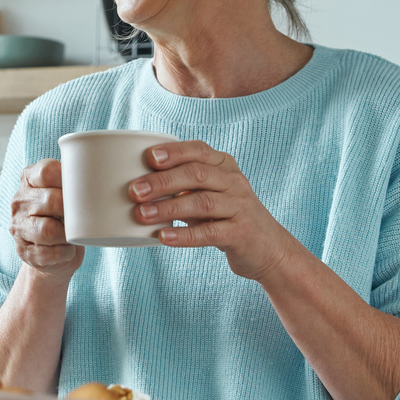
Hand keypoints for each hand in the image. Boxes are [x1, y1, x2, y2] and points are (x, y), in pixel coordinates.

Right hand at [8, 159, 82, 283]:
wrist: (51, 253)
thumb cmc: (63, 217)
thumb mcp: (65, 193)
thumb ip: (75, 182)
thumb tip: (109, 183)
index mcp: (28, 180)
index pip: (47, 171)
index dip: (68, 180)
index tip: (82, 189)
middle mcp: (19, 201)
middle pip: (51, 200)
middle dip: (73, 211)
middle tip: (82, 217)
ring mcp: (19, 227)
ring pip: (48, 230)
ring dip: (67, 235)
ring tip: (73, 236)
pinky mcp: (24, 251)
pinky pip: (48, 253)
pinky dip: (64, 253)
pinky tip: (67, 249)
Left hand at [130, 140, 299, 280]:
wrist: (267, 248)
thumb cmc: (224, 216)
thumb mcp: (206, 193)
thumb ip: (179, 184)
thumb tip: (132, 183)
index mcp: (224, 165)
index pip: (198, 151)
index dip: (173, 152)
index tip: (148, 157)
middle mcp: (234, 181)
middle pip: (197, 174)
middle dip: (163, 181)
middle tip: (134, 191)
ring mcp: (241, 207)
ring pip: (202, 202)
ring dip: (168, 208)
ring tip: (141, 214)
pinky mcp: (242, 233)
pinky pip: (211, 232)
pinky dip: (185, 235)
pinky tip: (164, 237)